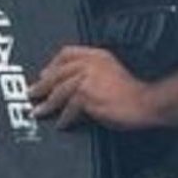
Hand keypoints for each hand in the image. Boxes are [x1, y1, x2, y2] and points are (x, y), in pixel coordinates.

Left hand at [28, 46, 153, 130]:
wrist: (145, 101)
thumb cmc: (133, 91)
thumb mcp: (112, 71)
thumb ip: (94, 71)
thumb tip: (74, 82)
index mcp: (98, 55)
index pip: (67, 53)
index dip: (53, 63)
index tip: (44, 73)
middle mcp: (91, 63)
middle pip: (58, 71)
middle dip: (43, 83)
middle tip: (32, 93)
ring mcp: (88, 78)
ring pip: (59, 90)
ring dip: (47, 103)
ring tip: (39, 112)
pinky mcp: (87, 96)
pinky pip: (69, 108)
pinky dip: (64, 118)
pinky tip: (61, 125)